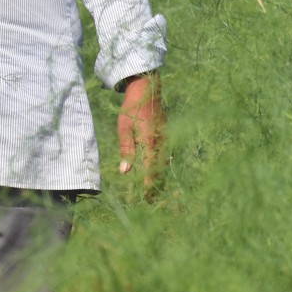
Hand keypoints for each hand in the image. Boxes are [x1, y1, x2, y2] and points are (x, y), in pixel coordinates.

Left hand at [116, 72, 164, 189]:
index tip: (145, 198)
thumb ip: (126, 149)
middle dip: (155, 185)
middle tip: (148, 200)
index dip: (148, 185)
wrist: (147, 91)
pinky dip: (161, 166)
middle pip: (160, 170)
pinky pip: (166, 156)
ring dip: (158, 177)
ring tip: (152, 191)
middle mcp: (162, 143)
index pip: (150, 169)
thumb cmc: (131, 109)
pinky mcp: (168, 136)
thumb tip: (125, 171)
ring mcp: (167, 139)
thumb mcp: (124, 128)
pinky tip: (156, 173)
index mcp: (150, 142)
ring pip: (164, 164)